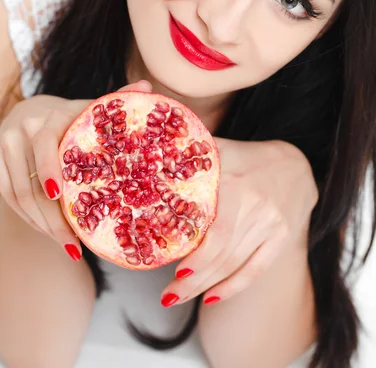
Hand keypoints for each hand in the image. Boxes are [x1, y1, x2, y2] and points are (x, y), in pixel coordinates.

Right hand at [0, 80, 151, 259]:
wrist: (33, 112)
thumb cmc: (73, 118)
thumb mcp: (92, 110)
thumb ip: (116, 101)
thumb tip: (147, 86)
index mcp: (50, 116)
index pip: (45, 144)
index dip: (50, 170)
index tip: (59, 196)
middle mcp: (21, 126)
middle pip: (31, 182)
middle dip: (53, 218)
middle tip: (74, 244)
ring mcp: (2, 141)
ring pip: (18, 195)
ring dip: (42, 225)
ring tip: (66, 244)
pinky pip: (8, 196)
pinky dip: (28, 218)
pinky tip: (48, 231)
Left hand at [160, 138, 317, 306]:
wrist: (297, 163)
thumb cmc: (247, 156)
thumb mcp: (221, 148)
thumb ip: (190, 155)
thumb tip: (150, 163)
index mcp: (235, 182)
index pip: (218, 230)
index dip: (199, 255)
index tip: (177, 270)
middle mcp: (255, 206)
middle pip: (222, 253)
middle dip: (193, 280)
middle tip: (167, 295)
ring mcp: (271, 225)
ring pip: (235, 265)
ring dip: (205, 286)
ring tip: (178, 297)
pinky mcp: (281, 238)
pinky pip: (256, 269)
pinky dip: (232, 287)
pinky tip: (210, 298)